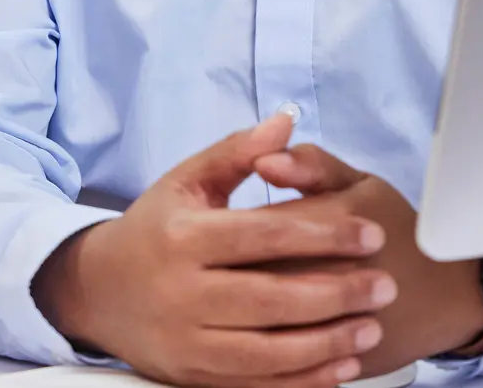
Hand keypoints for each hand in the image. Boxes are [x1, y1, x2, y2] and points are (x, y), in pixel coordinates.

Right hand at [33, 115, 398, 387]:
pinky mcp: (190, 377)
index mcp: (185, 238)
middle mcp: (182, 293)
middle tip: (386, 286)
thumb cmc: (155, 227)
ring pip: (265, 352)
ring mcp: (185, 342)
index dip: (324, 235)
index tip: (372, 235)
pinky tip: (340, 368)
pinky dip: (300, 381)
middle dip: (336, 294)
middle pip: (270, 299)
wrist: (97, 291)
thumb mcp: (187, 179)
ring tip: (371, 329)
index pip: (265, 236)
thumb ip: (238, 150)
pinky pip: (253, 385)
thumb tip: (286, 120)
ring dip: (325, 344)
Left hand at [254, 147, 482, 376]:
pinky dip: (261, 341)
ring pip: (254, 319)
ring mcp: (321, 328)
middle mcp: (319, 278)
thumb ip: (310, 165)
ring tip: (257, 288)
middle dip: (235, 264)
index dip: (235, 225)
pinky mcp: (323, 365)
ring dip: (244, 304)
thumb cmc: (398, 230)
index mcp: (326, 226)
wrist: (444, 295)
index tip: (238, 224)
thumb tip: (264, 162)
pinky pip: (272, 358)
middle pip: (246, 273)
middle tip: (244, 259)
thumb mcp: (360, 183)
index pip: (252, 226)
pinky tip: (267, 324)